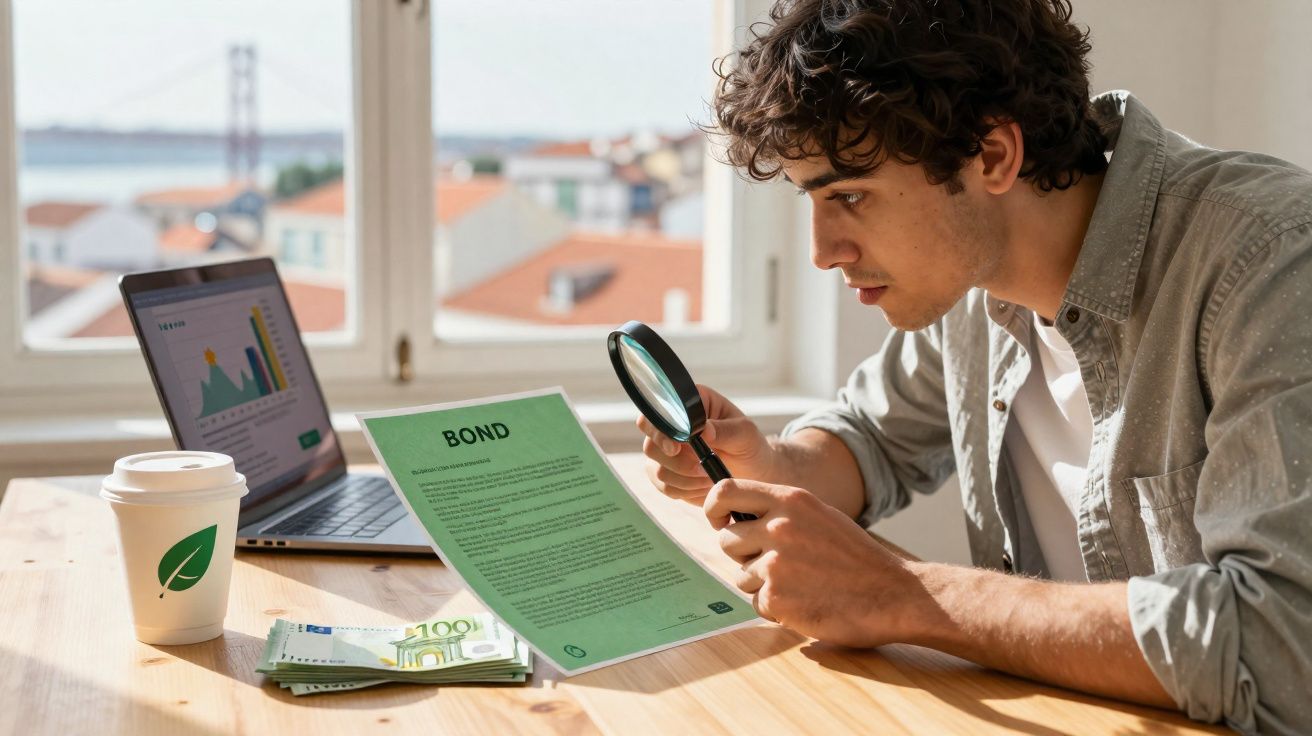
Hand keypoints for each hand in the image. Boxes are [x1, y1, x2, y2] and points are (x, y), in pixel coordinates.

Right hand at [638, 385, 777, 505]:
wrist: (753, 472)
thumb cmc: (750, 445)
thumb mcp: (746, 434)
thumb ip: (726, 430)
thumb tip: (704, 430)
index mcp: (689, 405)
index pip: (658, 412)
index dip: (660, 431)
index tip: (677, 448)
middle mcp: (672, 426)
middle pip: (650, 444)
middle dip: (675, 463)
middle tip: (701, 469)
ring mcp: (667, 451)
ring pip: (655, 468)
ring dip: (683, 479)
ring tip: (709, 477)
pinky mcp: (668, 472)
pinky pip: (662, 485)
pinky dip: (683, 490)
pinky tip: (703, 486)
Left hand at [705, 478, 925, 647]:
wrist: (892, 594)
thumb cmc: (856, 557)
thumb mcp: (819, 515)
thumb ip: (780, 511)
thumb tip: (736, 515)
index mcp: (790, 499)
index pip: (725, 491)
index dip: (713, 507)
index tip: (717, 520)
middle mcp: (778, 526)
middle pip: (726, 538)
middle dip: (742, 554)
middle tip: (774, 563)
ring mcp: (775, 563)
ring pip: (740, 574)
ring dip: (761, 584)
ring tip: (799, 583)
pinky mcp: (776, 598)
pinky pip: (756, 603)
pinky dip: (775, 608)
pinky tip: (805, 601)